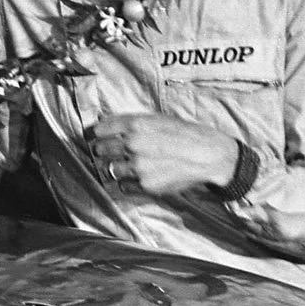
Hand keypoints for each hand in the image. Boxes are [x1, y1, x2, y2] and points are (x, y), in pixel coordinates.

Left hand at [89, 113, 237, 196]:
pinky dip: (126, 182)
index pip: (101, 129)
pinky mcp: (145, 186)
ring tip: (124, 165)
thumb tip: (110, 127)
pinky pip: (122, 186)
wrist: (207, 155)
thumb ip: (134, 123)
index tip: (98, 135)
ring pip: (109, 169)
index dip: (97, 132)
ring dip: (113, 167)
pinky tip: (136, 177)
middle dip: (102, 150)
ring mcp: (138, 167)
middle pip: (100, 149)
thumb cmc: (185, 134)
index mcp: (136, 124)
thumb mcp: (158, 119)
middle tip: (108, 151)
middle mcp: (133, 144)